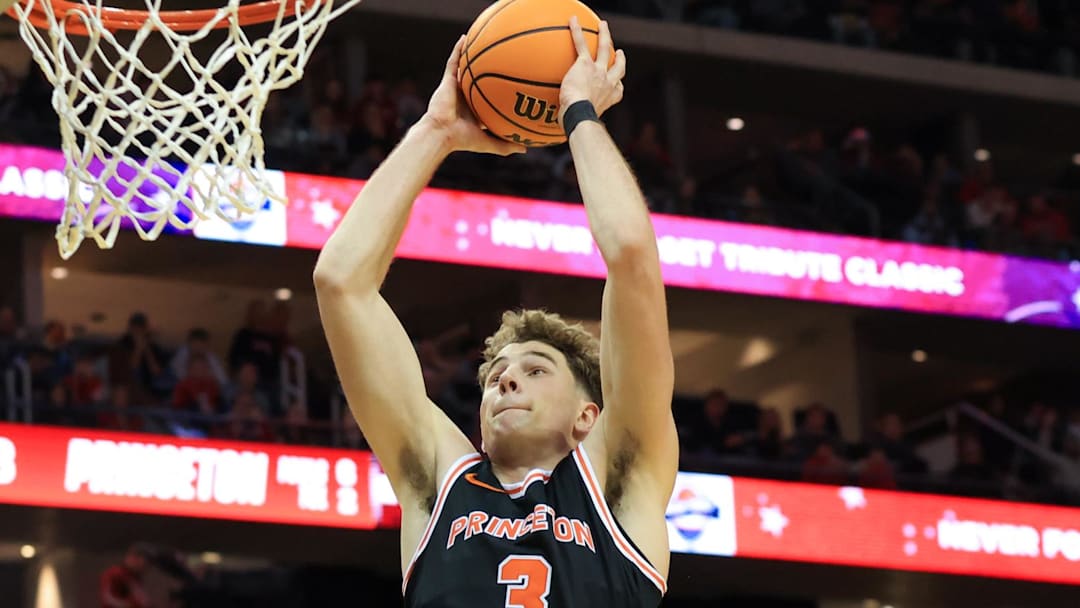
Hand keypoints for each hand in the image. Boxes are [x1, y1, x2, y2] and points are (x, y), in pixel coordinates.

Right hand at [421, 35, 525, 155]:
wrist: (442, 133)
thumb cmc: (463, 140)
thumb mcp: (489, 143)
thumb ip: (506, 145)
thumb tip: (526, 148)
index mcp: (474, 111)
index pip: (487, 99)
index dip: (497, 92)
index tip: (511, 85)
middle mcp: (465, 97)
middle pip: (478, 81)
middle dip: (488, 71)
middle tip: (503, 59)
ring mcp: (456, 88)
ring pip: (465, 68)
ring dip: (471, 56)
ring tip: (482, 41)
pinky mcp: (447, 81)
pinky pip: (453, 62)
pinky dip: (458, 50)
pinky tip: (464, 38)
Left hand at [559, 17, 625, 121]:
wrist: (580, 116)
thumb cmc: (579, 124)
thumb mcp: (582, 124)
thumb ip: (577, 122)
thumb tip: (566, 130)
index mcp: (610, 98)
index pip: (618, 90)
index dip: (618, 84)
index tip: (618, 83)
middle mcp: (608, 83)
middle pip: (618, 67)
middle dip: (620, 59)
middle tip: (619, 52)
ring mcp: (599, 71)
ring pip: (604, 48)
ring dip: (604, 35)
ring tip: (603, 25)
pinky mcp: (585, 64)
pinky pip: (581, 44)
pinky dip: (577, 31)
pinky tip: (572, 21)